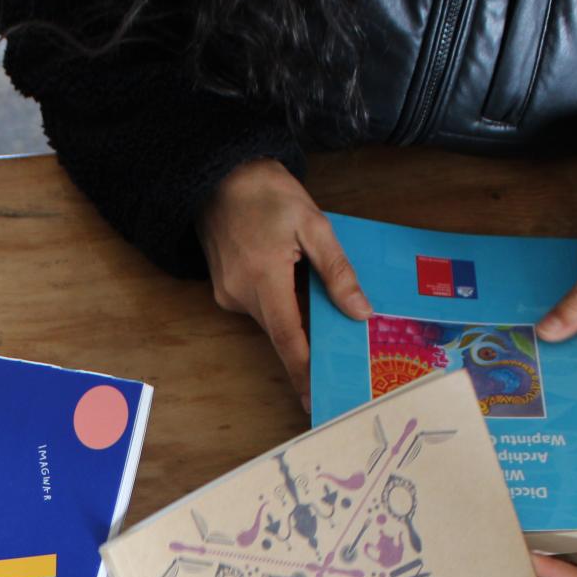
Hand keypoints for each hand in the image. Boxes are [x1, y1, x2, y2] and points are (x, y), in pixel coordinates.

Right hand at [199, 158, 371, 412]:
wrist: (216, 175)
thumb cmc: (266, 193)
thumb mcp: (313, 224)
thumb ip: (337, 272)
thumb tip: (360, 312)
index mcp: (264, 279)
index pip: (288, 339)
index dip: (304, 372)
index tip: (315, 401)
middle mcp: (240, 295)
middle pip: (282, 332)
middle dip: (308, 345)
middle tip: (339, 358)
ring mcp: (228, 295)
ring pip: (271, 319)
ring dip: (295, 317)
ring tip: (314, 296)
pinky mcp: (224, 290)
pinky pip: (260, 307)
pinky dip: (280, 303)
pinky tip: (291, 279)